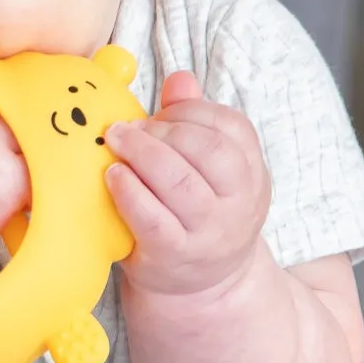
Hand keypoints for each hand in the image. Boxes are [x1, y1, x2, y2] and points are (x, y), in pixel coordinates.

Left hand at [104, 70, 270, 298]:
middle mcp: (239, 203)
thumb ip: (194, 120)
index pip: (233, 128)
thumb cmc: (196, 211)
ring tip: (115, 141)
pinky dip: (128, 191)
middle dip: (164, 130)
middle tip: (128, 127)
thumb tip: (180, 79)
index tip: (161, 113)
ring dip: (142, 153)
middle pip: (208, 150)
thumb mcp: (207, 169)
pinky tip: (112, 176)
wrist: (200, 283)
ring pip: (180, 182)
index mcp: (251, 173)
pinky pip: (152, 218)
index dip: (191, 112)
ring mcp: (209, 232)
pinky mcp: (175, 254)